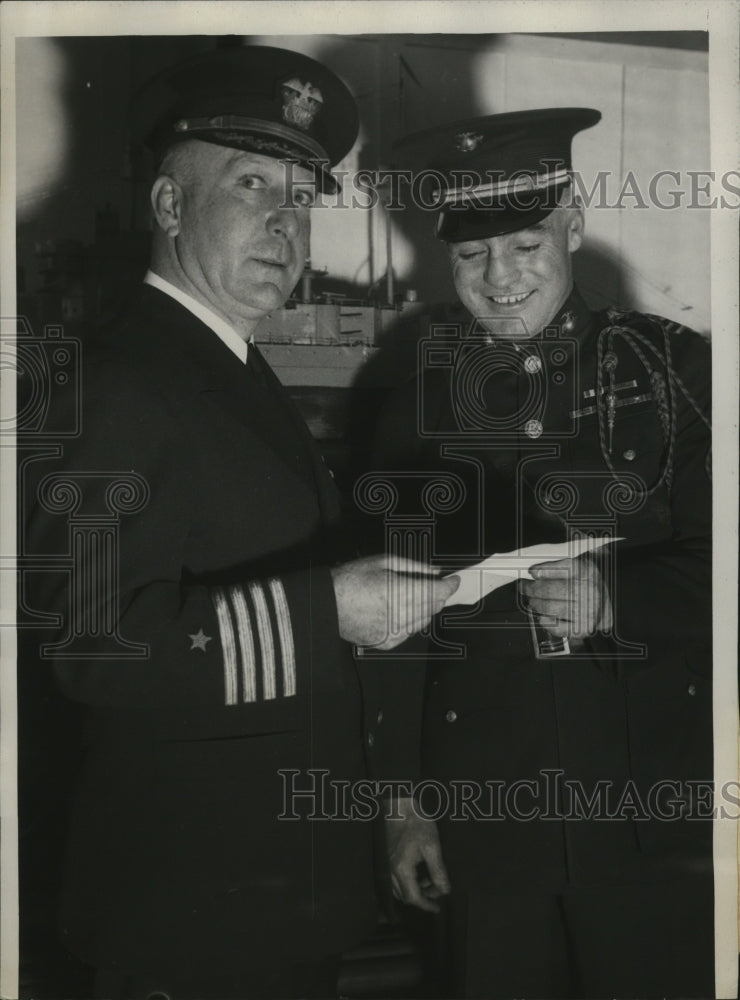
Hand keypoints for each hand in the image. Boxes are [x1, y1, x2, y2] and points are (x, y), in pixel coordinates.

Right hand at [331, 554, 458, 649]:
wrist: (326, 604)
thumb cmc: (351, 578)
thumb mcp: (382, 562)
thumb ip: (412, 566)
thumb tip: (435, 571)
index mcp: (397, 591)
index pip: (436, 591)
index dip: (449, 585)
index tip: (453, 580)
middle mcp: (398, 614)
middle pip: (433, 606)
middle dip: (438, 595)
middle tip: (435, 585)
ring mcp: (392, 631)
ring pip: (424, 620)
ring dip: (426, 608)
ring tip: (416, 596)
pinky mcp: (386, 642)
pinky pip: (410, 633)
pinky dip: (412, 622)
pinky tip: (403, 611)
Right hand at [385, 796, 449, 912]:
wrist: (400, 805)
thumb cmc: (416, 823)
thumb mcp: (432, 846)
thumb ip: (438, 871)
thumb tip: (445, 890)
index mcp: (402, 869)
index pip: (413, 898)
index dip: (426, 905)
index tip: (437, 907)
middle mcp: (390, 870)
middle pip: (404, 896)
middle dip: (422, 897)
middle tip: (436, 891)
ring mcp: (386, 863)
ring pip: (398, 888)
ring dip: (413, 889)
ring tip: (428, 881)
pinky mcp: (386, 857)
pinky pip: (394, 878)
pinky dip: (406, 881)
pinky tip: (417, 871)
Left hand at [519, 554, 611, 642]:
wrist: (607, 606)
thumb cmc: (588, 586)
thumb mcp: (579, 568)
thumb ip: (558, 566)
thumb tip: (534, 572)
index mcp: (586, 571)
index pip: (561, 568)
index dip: (543, 570)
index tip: (532, 572)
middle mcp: (588, 590)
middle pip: (550, 589)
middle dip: (531, 589)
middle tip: (525, 587)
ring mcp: (586, 610)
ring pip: (549, 607)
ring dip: (535, 604)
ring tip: (532, 601)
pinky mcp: (582, 628)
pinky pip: (556, 627)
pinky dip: (545, 621)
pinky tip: (543, 616)